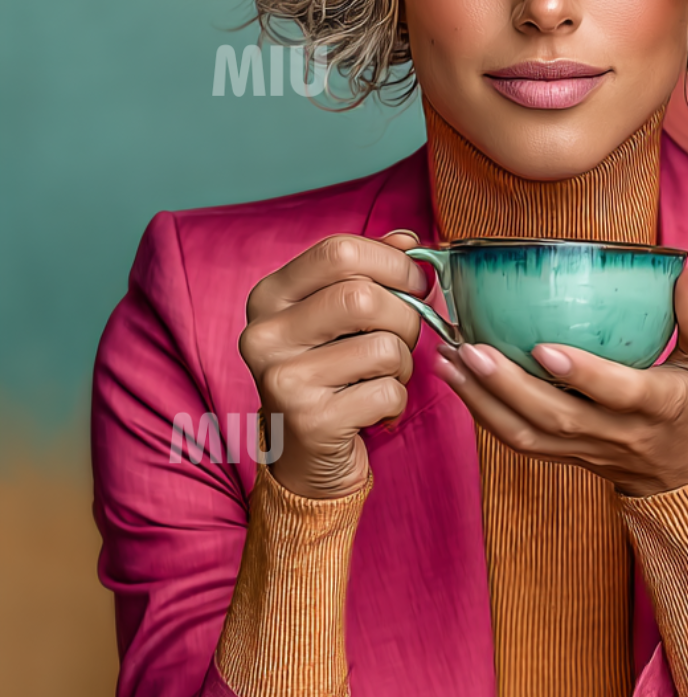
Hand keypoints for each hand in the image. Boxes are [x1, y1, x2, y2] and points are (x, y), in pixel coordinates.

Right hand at [239, 230, 428, 498]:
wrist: (305, 457)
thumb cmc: (329, 375)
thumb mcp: (337, 318)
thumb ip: (367, 273)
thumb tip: (408, 239)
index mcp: (268, 297)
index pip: (338, 251)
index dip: (392, 262)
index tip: (414, 282)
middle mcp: (264, 335)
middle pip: (364, 298)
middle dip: (406, 317)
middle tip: (405, 338)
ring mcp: (282, 380)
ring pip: (384, 347)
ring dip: (403, 364)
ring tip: (384, 377)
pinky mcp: (310, 421)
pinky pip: (388, 392)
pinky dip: (397, 401)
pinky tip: (374, 408)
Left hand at [433, 264, 687, 496]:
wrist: (680, 472)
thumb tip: (685, 272)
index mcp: (655, 405)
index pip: (616, 393)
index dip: (581, 374)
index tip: (542, 347)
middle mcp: (614, 432)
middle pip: (554, 417)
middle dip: (507, 385)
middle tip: (468, 348)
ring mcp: (583, 448)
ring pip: (525, 435)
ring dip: (480, 401)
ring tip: (446, 362)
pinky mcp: (561, 456)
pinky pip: (517, 441)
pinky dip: (482, 413)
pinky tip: (457, 380)